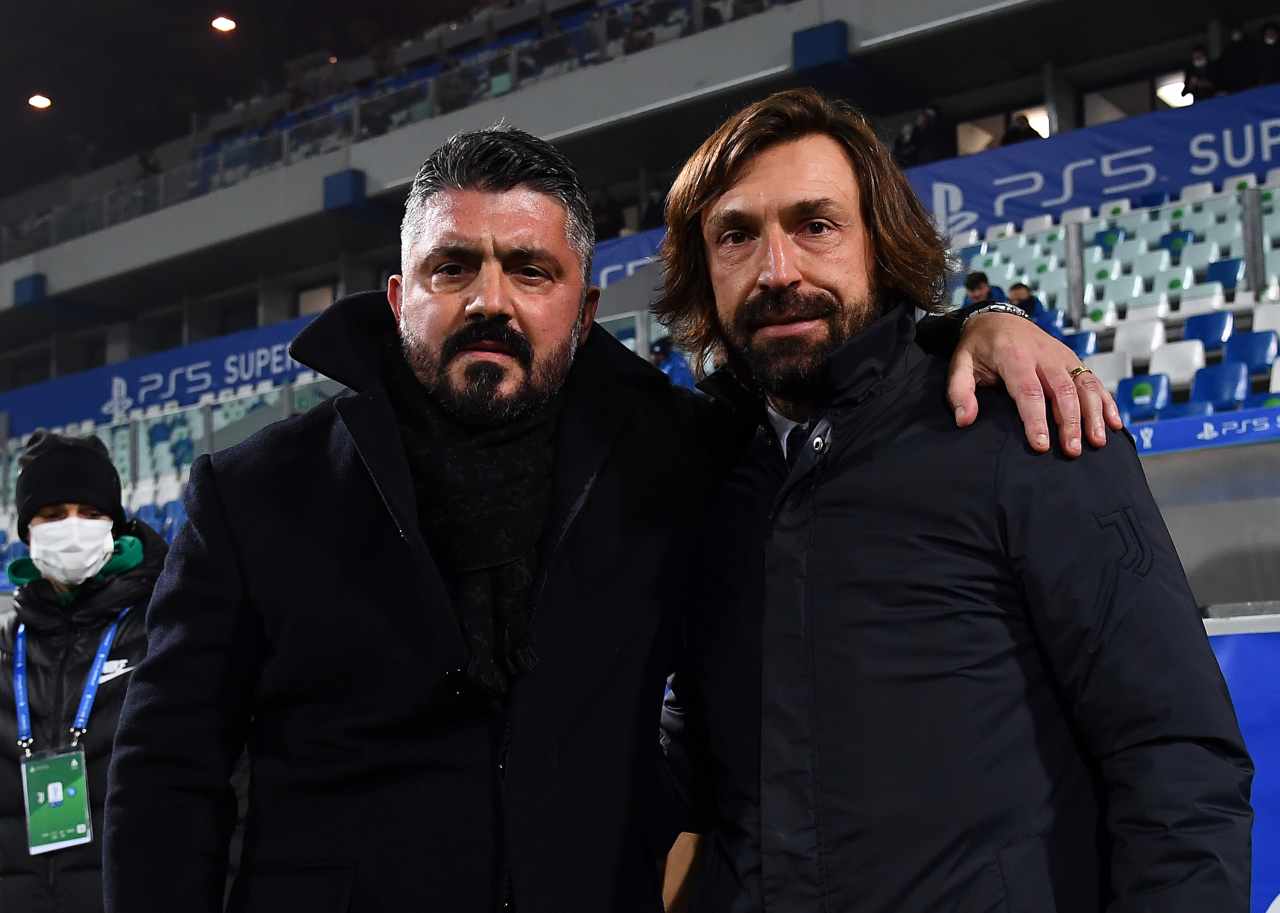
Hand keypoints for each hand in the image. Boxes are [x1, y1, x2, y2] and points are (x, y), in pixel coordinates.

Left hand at [948, 312, 1123, 456]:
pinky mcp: (1073, 359)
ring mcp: (1062, 356)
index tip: (1041, 445)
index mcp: (1014, 356)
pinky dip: (1107, 402)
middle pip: (1062, 390)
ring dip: (1094, 414)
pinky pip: (1094, 380)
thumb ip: (959, 392)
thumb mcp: (960, 364)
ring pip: (1084, 385)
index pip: (1028, 391)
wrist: (998, 317)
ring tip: (1097, 442)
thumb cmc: (978, 347)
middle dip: (1070, 422)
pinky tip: (1115, 424)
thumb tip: (964, 420)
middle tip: (1072, 451)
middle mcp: (1043, 355)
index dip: (1036, 419)